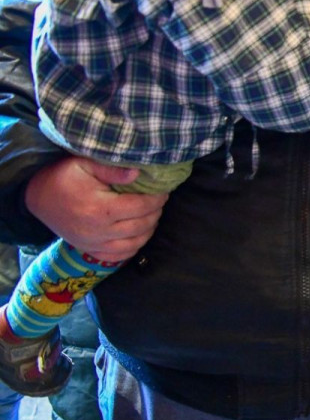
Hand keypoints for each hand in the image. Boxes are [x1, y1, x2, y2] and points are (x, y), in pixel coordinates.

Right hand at [24, 157, 167, 260]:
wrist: (36, 196)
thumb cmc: (63, 176)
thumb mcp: (85, 163)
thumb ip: (113, 170)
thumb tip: (138, 173)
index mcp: (99, 209)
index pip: (140, 207)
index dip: (157, 200)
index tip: (163, 191)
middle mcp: (97, 231)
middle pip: (141, 226)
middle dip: (155, 213)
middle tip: (159, 202)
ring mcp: (92, 244)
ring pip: (134, 244)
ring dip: (148, 230)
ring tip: (152, 215)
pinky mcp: (88, 250)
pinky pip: (118, 256)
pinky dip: (133, 247)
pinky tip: (138, 234)